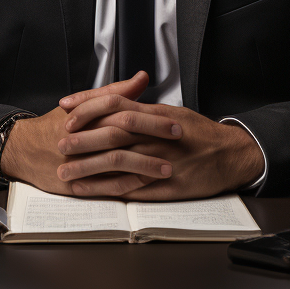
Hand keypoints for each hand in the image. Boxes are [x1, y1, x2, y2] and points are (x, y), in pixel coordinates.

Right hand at [0, 72, 177, 194]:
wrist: (24, 150)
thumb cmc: (56, 125)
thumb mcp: (83, 104)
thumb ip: (114, 92)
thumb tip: (141, 78)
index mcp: (87, 115)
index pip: (123, 110)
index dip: (151, 117)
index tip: (175, 121)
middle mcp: (84, 136)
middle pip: (123, 134)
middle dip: (153, 137)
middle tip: (178, 140)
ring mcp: (80, 160)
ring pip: (117, 161)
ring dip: (145, 165)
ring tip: (169, 167)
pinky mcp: (77, 182)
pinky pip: (105, 186)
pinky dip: (128, 184)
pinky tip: (146, 184)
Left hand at [57, 82, 264, 199]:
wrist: (231, 155)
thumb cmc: (201, 134)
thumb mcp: (172, 113)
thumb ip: (144, 107)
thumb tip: (118, 99)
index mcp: (155, 114)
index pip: (115, 102)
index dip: (88, 105)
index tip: (66, 109)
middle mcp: (155, 135)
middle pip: (111, 131)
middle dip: (82, 138)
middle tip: (58, 143)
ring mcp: (159, 160)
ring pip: (117, 161)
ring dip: (87, 166)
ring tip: (65, 171)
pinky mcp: (164, 185)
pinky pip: (130, 187)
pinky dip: (106, 188)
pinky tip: (88, 189)